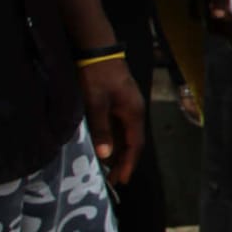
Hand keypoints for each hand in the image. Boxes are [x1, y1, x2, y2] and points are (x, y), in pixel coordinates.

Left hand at [78, 56, 143, 185]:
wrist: (97, 50)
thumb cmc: (97, 76)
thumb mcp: (97, 103)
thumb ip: (102, 129)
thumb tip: (106, 155)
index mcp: (134, 113)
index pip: (135, 145)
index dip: (128, 164)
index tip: (121, 181)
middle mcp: (134, 111)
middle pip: (132, 142)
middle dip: (124, 162)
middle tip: (113, 180)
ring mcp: (128, 106)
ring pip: (126, 135)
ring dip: (118, 152)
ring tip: (107, 169)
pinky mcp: (119, 102)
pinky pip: (119, 127)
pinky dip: (114, 140)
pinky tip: (105, 146)